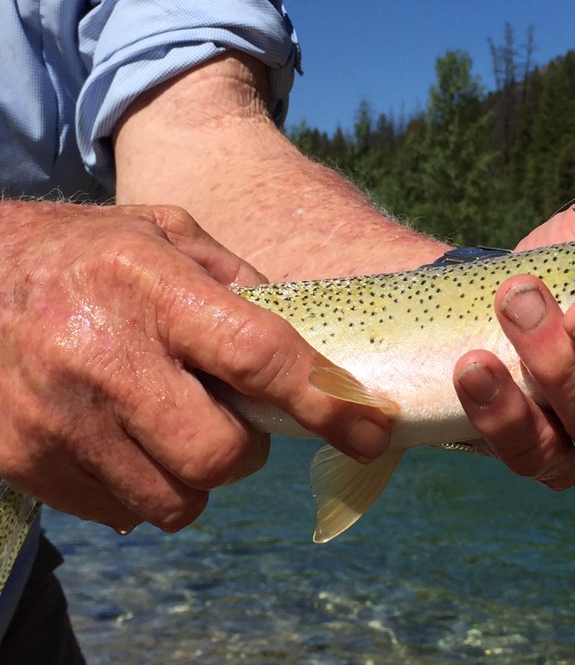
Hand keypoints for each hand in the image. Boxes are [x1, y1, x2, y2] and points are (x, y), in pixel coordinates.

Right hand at [0, 202, 390, 533]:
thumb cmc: (83, 252)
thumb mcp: (166, 233)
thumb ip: (239, 283)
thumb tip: (308, 343)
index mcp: (149, 284)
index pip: (258, 356)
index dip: (325, 400)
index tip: (370, 430)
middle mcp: (101, 354)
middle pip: (218, 452)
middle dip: (248, 449)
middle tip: (233, 419)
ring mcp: (56, 416)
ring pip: (173, 499)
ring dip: (196, 475)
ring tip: (174, 426)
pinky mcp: (24, 459)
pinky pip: (118, 511)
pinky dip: (142, 486)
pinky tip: (125, 437)